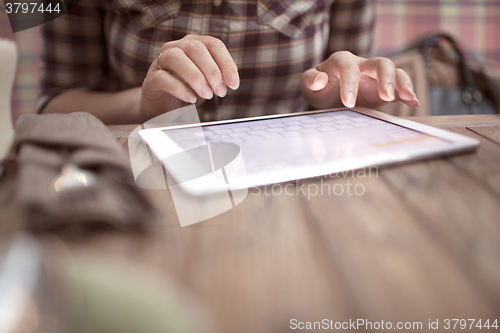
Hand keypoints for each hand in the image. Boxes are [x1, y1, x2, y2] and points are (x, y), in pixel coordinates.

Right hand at [140, 34, 239, 120]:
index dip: (226, 63)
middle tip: (220, 92)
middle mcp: (176, 47)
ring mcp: (161, 61)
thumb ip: (219, 78)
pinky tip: (190, 99)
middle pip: (195, 47)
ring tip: (206, 95)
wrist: (164, 106)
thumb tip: (232, 81)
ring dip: (195, 76)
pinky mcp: (150, 79)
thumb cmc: (189, 90)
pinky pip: (161, 77)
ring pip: (176, 57)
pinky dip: (178, 88)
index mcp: (194, 44)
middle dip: (211, 70)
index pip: (213, 44)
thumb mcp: (208, 83)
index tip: (234, 84)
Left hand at [300, 51, 418, 109]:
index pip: (349, 68)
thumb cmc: (317, 87)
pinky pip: (400, 86)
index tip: (348, 103)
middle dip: (385, 78)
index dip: (350, 84)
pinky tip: (413, 103)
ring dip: (402, 83)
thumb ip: (309, 80)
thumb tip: (320, 80)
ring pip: (395, 71)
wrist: (327, 94)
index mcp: (342, 61)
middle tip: (385, 97)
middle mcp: (362, 65)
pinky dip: (408, 93)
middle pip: (380, 63)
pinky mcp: (384, 89)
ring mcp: (375, 76)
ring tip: (407, 97)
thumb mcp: (307, 85)